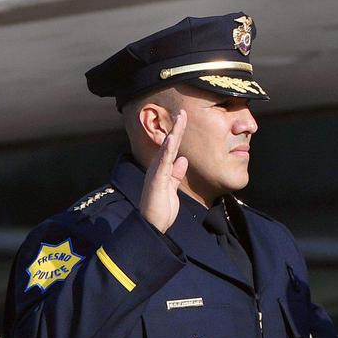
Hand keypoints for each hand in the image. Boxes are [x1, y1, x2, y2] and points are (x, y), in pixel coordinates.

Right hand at [139, 109, 188, 232]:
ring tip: (180, 119)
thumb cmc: (161, 209)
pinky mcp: (156, 180)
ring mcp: (156, 173)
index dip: (178, 134)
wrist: (153, 225)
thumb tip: (183, 160)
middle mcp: (158, 168)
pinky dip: (167, 150)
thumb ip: (176, 174)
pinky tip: (172, 139)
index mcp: (163, 170)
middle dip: (176, 128)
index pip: (172, 149)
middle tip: (182, 112)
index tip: (184, 119)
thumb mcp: (172, 189)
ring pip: (166, 150)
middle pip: (169, 145)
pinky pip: (163, 163)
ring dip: (173, 134)